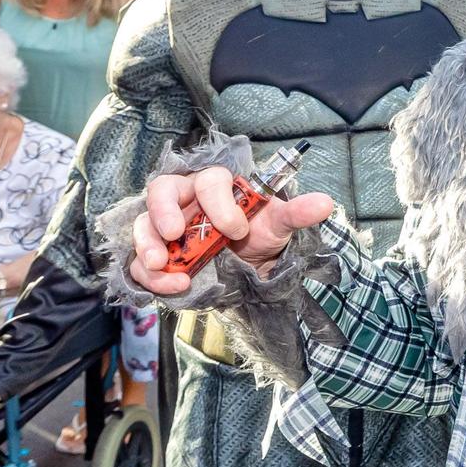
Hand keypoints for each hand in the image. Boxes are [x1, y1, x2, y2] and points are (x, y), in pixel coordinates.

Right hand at [127, 166, 335, 296]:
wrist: (247, 264)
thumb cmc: (258, 233)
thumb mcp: (277, 224)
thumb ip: (295, 213)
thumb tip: (326, 204)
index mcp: (215, 186)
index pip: (209, 181)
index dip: (219, 203)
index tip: (237, 229)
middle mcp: (184, 201)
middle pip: (161, 191)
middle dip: (163, 211)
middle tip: (174, 233)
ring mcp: (165, 228)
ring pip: (143, 226)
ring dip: (148, 245)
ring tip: (163, 265)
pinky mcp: (157, 255)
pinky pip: (139, 262)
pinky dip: (150, 275)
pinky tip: (173, 285)